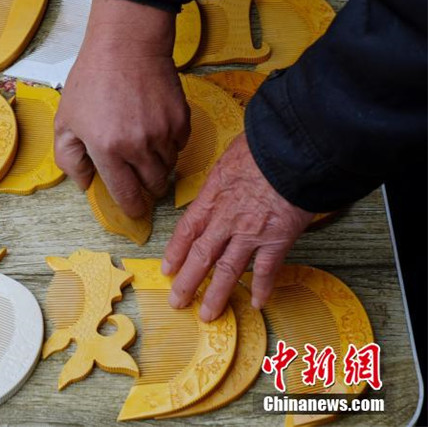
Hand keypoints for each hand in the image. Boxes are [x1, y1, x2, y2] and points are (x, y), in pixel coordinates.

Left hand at [54, 0, 189, 216]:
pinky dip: (170, 144)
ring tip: (142, 146)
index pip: (126, 195)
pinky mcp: (181, 119)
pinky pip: (180, 145)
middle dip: (145, 186)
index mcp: (107, 149)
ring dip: (157, 165)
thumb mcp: (65, 120)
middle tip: (136, 175)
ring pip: (168, 167)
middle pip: (153, 185)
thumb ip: (69, 158)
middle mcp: (138, 146)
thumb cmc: (92, 80)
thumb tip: (84, 183)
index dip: (131, 208)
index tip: (133, 211)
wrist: (126, 45)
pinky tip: (154, 128)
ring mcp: (163, 133)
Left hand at [162, 133, 312, 321]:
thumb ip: (222, 175)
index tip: (167, 270)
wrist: (292, 150)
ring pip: (228, 270)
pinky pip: (266, 269)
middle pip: (201, 256)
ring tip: (208, 314)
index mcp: (211, 197)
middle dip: (188, 282)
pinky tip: (256, 303)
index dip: (175, 252)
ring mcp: (251, 232)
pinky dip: (261, 287)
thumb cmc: (262, 146)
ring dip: (216, 294)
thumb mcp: (229, 156)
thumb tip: (223, 176)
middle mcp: (226, 219)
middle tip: (178, 302)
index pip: (187, 230)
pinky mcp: (278, 238)